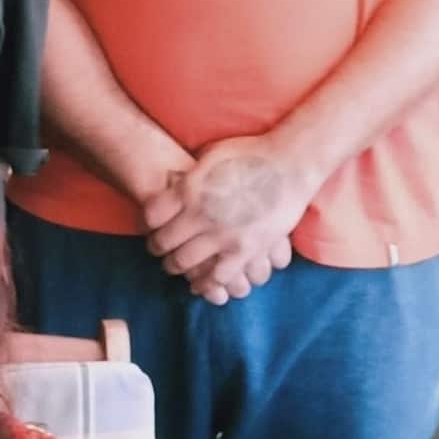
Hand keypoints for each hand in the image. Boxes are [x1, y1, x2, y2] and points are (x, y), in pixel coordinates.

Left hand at [142, 135, 314, 302]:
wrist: (290, 165)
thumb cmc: (248, 153)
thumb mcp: (208, 157)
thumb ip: (188, 177)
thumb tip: (170, 184)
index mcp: (189, 189)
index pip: (152, 216)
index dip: (148, 223)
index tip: (150, 226)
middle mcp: (202, 215)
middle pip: (165, 242)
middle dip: (157, 248)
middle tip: (157, 250)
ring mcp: (224, 236)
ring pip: (187, 263)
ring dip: (176, 267)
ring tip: (175, 266)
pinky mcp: (247, 252)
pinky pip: (219, 277)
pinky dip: (205, 283)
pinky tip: (200, 284)